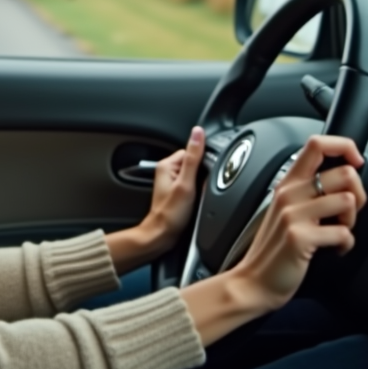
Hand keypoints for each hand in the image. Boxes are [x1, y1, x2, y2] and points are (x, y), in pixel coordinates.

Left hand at [105, 127, 205, 274]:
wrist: (162, 236)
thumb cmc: (171, 214)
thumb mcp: (186, 183)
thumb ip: (193, 157)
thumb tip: (198, 133)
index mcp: (167, 164)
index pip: (192, 150)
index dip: (204, 162)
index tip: (205, 175)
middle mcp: (168, 171)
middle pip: (195, 163)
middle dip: (203, 174)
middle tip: (200, 190)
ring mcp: (172, 182)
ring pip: (196, 175)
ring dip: (201, 185)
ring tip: (196, 198)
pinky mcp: (178, 192)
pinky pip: (193, 186)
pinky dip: (198, 192)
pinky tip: (196, 202)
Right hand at [230, 134, 366, 313]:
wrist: (253, 282)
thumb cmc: (274, 248)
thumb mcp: (288, 210)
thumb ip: (310, 191)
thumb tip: (346, 180)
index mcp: (288, 183)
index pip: (318, 144)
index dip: (345, 146)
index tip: (355, 162)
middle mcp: (289, 193)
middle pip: (345, 173)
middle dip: (359, 195)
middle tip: (347, 213)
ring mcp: (293, 214)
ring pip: (348, 200)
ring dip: (352, 221)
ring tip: (338, 232)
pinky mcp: (300, 237)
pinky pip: (343, 233)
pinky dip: (346, 245)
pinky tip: (334, 249)